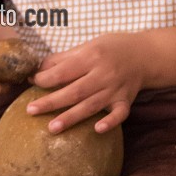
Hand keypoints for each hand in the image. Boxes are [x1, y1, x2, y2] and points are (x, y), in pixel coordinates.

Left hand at [27, 33, 146, 132]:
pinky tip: (97, 130)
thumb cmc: (111, 48)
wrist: (145, 54)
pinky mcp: (126, 100)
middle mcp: (103, 74)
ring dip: (71, 117)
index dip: (46, 78)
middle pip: (74, 91)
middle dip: (51, 102)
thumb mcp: (87, 46)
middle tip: (31, 111)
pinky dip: (110, 122)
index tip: (32, 83)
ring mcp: (116, 89)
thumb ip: (63, 58)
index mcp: (91, 57)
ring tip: (52, 128)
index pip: (64, 71)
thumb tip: (38, 70)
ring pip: (91, 105)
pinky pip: (119, 113)